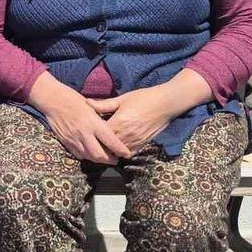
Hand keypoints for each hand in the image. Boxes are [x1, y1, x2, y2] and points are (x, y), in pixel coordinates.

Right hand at [28, 73, 130, 163]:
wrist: (52, 101)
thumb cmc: (73, 99)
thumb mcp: (92, 106)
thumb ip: (101, 119)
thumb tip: (113, 128)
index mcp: (93, 123)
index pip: (111, 141)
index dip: (120, 150)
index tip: (127, 154)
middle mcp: (84, 133)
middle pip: (99, 155)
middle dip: (109, 160)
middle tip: (115, 159)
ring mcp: (74, 139)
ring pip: (89, 157)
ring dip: (98, 159)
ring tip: (104, 158)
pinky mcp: (66, 142)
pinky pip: (78, 154)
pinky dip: (86, 156)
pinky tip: (90, 153)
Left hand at [88, 69, 213, 152]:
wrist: (166, 104)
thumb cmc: (144, 98)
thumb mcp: (122, 99)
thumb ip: (104, 104)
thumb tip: (86, 103)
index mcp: (119, 122)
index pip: (100, 136)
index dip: (91, 136)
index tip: (85, 135)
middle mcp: (126, 135)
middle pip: (107, 148)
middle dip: (98, 147)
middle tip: (90, 144)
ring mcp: (135, 141)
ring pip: (117, 153)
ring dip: (110, 152)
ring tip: (101, 148)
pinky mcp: (142, 144)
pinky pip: (129, 153)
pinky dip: (121, 153)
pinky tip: (116, 148)